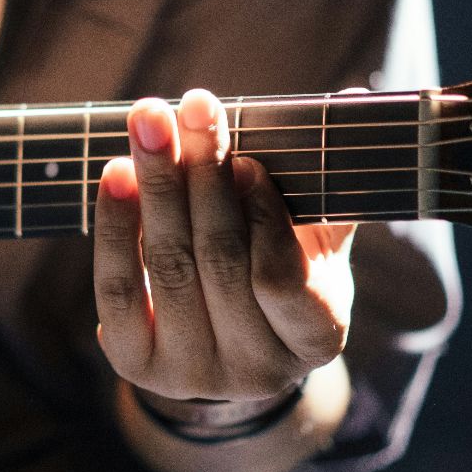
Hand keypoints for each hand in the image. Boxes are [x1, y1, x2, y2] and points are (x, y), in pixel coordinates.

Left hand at [93, 89, 352, 404]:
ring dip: (157, 185)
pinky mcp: (135, 364)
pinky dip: (116, 226)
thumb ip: (325, 183)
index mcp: (316, 338)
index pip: (283, 280)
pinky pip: (118, 288)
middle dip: (204, 176)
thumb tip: (355, 98)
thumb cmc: (278, 272)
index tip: (248, 161)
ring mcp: (192, 373)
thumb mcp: (313, 241)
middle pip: (219, 261)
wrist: (222, 343)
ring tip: (150, 122)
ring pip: (168, 267)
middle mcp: (256, 370)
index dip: (263, 218)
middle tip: (194, 107)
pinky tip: (117, 173)